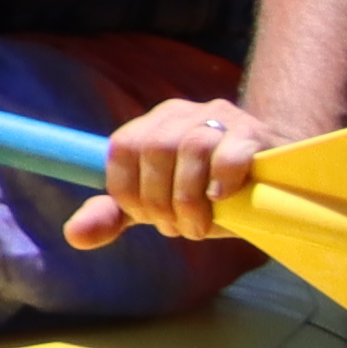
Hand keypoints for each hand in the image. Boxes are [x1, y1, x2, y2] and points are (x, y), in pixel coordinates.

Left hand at [63, 92, 302, 249]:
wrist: (272, 182)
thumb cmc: (207, 193)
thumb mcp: (159, 204)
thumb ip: (116, 215)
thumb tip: (73, 234)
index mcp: (153, 125)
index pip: (122, 148)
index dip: (129, 191)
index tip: (147, 218)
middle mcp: (182, 113)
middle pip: (155, 150)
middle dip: (161, 201)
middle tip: (178, 228)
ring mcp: (221, 118)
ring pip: (191, 148)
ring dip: (190, 199)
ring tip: (200, 226)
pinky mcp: (255, 134)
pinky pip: (231, 150)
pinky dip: (222, 179)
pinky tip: (222, 199)